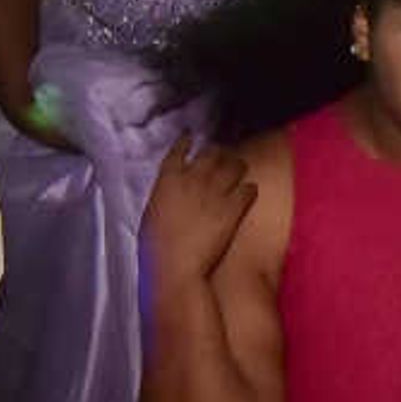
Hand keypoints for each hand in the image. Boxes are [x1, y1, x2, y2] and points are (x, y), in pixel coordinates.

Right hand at [144, 138, 259, 285]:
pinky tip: (249, 193)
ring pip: (235, 164)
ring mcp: (216, 190)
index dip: (186, 141)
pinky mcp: (234, 207)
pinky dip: (250, 189)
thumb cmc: (155, 247)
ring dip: (237, 165)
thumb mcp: (151, 214)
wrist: (177, 265)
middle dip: (218, 152)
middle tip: (222, 156)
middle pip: (212, 152)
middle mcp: (193, 178)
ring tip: (240, 169)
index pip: (179, 150)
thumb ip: (163, 196)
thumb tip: (169, 192)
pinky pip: (250, 188)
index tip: (190, 136)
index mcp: (168, 179)